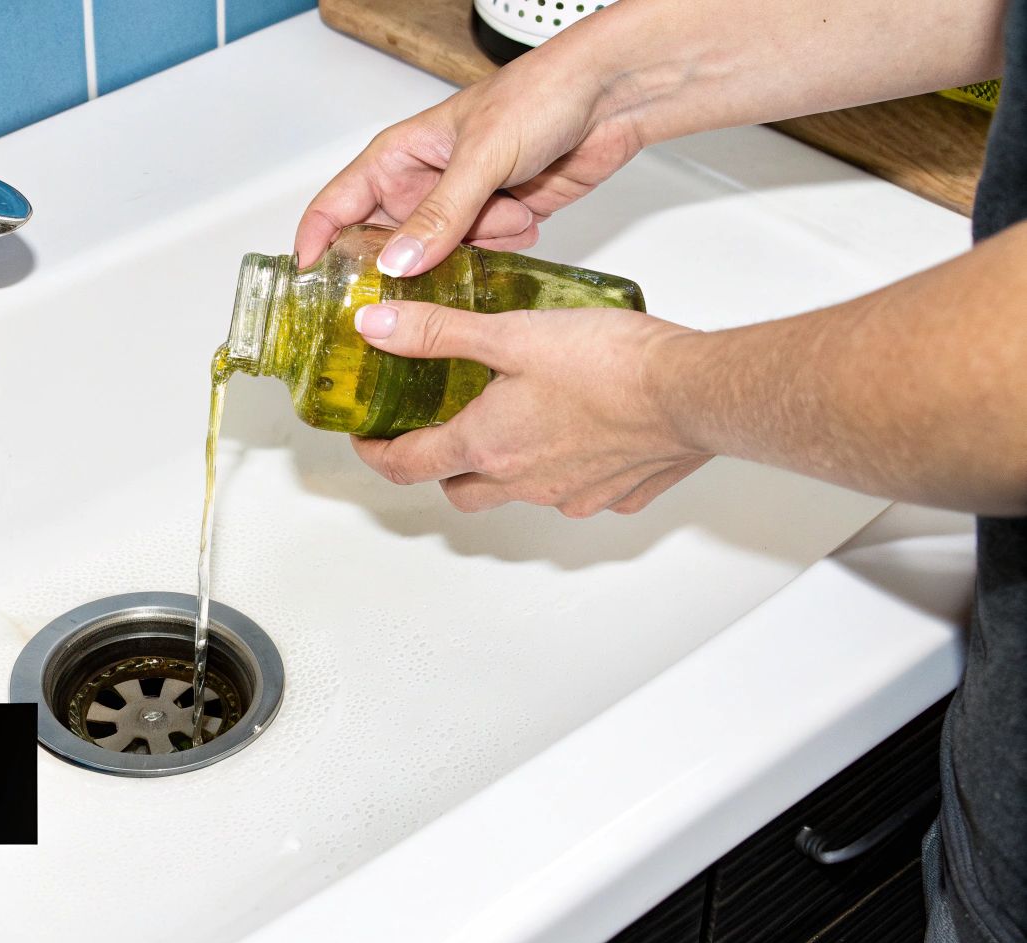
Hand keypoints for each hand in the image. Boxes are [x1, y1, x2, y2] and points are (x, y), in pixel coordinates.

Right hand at [295, 57, 643, 275]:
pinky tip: (528, 211)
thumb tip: (396, 263)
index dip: (315, 246)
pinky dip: (505, 245)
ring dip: (474, 246)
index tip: (309, 286)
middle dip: (404, 265)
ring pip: (438, 259)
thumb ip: (439, 215)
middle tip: (419, 279)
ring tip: (508, 209)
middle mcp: (422, 186)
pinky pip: (481, 259)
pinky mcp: (496, 224)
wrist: (612, 96)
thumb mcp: (481, 156)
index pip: (336, 207)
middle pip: (385, 246)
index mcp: (398, 157)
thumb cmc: (540, 94)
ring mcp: (459, 208)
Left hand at [349, 302, 710, 516]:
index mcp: (488, 445)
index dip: (377, 453)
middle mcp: (523, 482)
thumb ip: (437, 331)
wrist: (694, 390)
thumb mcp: (508, 332)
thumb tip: (377, 326)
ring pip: (516, 494)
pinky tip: (578, 433)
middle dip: (440, 466)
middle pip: (459, 491)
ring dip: (503, 468)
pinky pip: (576, 493)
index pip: (407, 466)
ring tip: (512, 423)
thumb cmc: (612, 363)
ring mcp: (571, 495)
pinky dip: (565, 469)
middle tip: (437, 431)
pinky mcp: (616, 495)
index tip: (368, 440)